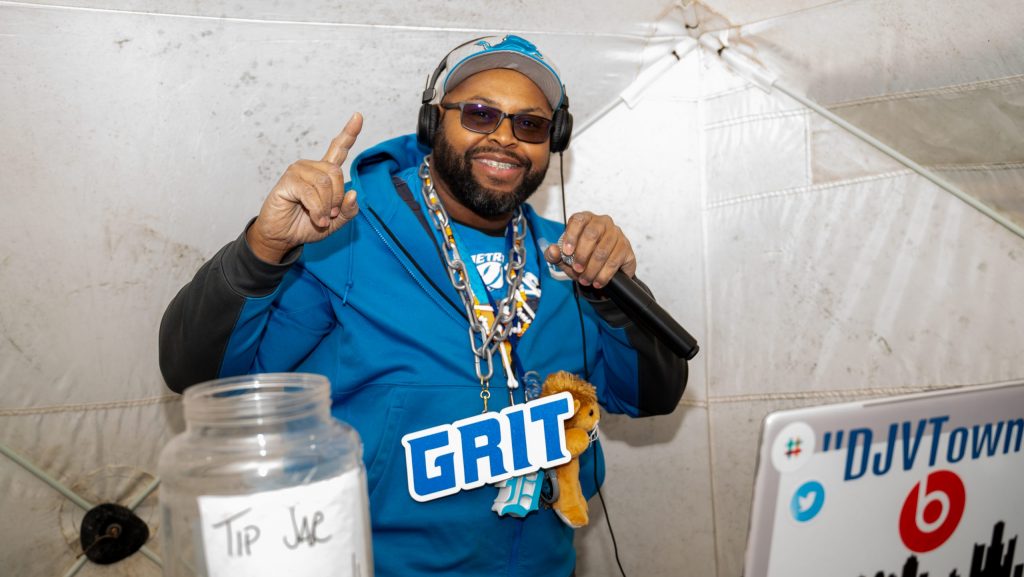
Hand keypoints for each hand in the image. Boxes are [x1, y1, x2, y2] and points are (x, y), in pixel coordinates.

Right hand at [246, 113, 362, 262]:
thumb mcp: (336, 222)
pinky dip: (317, 209)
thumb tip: (353, 194)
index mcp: (325, 173)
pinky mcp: (288, 180)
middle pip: (337, 173)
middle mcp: (311, 167)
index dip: (349, 133)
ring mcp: (298, 171)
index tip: (358, 116)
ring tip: (321, 218)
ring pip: (325, 183)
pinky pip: (311, 192)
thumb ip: (348, 210)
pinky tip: (316, 218)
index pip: (338, 149)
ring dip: (327, 207)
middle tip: (331, 214)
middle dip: (337, 198)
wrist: (283, 237)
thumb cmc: (307, 226)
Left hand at [543, 211, 636, 288]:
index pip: (578, 220)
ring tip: (585, 279)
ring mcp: (616, 233)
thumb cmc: (582, 258)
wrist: (603, 270)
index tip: (566, 252)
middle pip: (592, 234)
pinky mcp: (625, 247)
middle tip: (577, 269)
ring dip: (592, 268)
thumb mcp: (565, 258)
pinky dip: (603, 275)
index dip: (571, 236)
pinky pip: (614, 261)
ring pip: (603, 250)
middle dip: (582, 255)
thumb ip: (554, 255)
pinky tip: (597, 282)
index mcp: (585, 219)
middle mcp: (602, 222)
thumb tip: (552, 250)